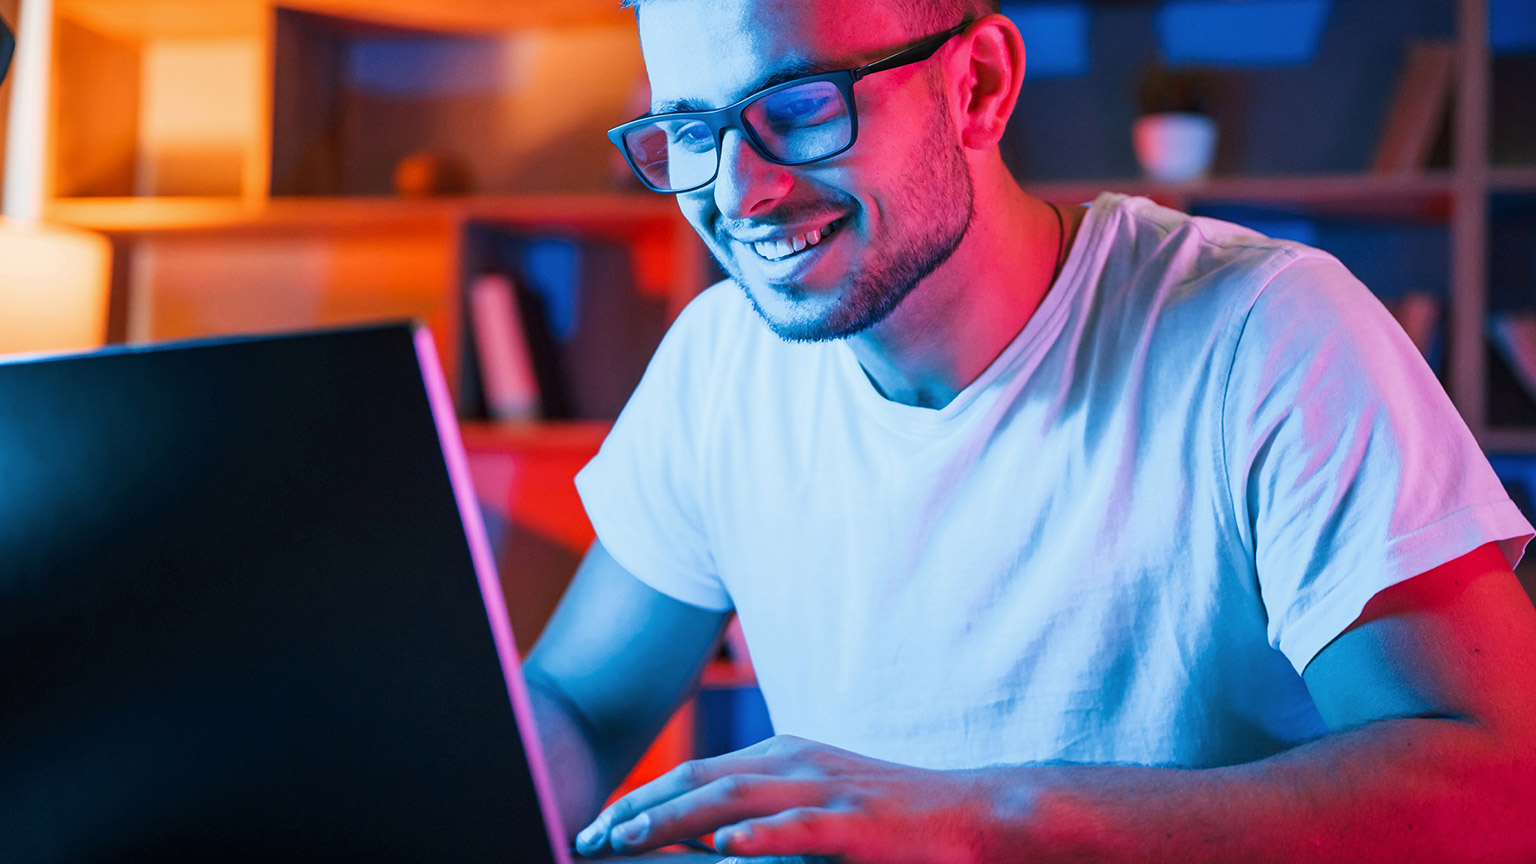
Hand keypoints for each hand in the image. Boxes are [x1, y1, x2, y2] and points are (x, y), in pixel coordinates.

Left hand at [572, 735, 992, 863]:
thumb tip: (706, 842)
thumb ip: (762, 816)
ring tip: (625, 839)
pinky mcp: (854, 822)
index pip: (694, 773)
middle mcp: (793, 763)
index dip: (640, 797)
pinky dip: (757, 836)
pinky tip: (722, 848)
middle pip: (698, 779)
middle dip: (637, 808)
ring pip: (732, 798)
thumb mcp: (817, 807)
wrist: (973, 817)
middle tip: (587, 837)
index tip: (596, 825)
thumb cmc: (891, 821)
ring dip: (672, 819)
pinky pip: (797, 828)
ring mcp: (823, 789)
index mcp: (782, 757)